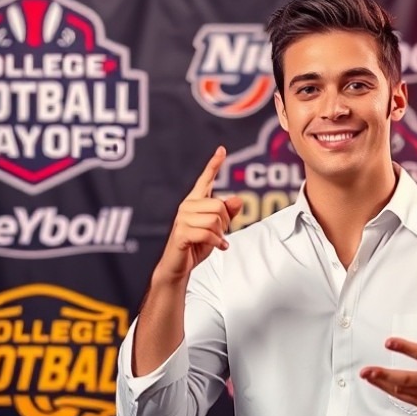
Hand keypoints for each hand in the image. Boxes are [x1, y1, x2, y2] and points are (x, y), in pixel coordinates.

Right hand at [154, 146, 243, 283]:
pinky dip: (217, 242)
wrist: (179, 265)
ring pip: (215, 220)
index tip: (222, 149)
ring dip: (220, 234)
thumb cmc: (197, 245)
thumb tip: (237, 198)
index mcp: (195, 202)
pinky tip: (219, 247)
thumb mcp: (218, 228)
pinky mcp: (181, 233)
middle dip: (225, 222)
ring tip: (215, 240)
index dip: (214, 164)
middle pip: (219, 206)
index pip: (206, 180)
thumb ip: (227, 213)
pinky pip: (207, 233)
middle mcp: (187, 206)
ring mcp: (182, 219)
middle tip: (220, 234)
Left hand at [360, 295, 416, 415]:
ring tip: (367, 376)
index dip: (406, 347)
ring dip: (383, 384)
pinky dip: (393, 393)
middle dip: (386, 374)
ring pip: (404, 390)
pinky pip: (407, 399)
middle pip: (409, 378)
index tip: (389, 342)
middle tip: (367, 370)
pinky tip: (380, 386)